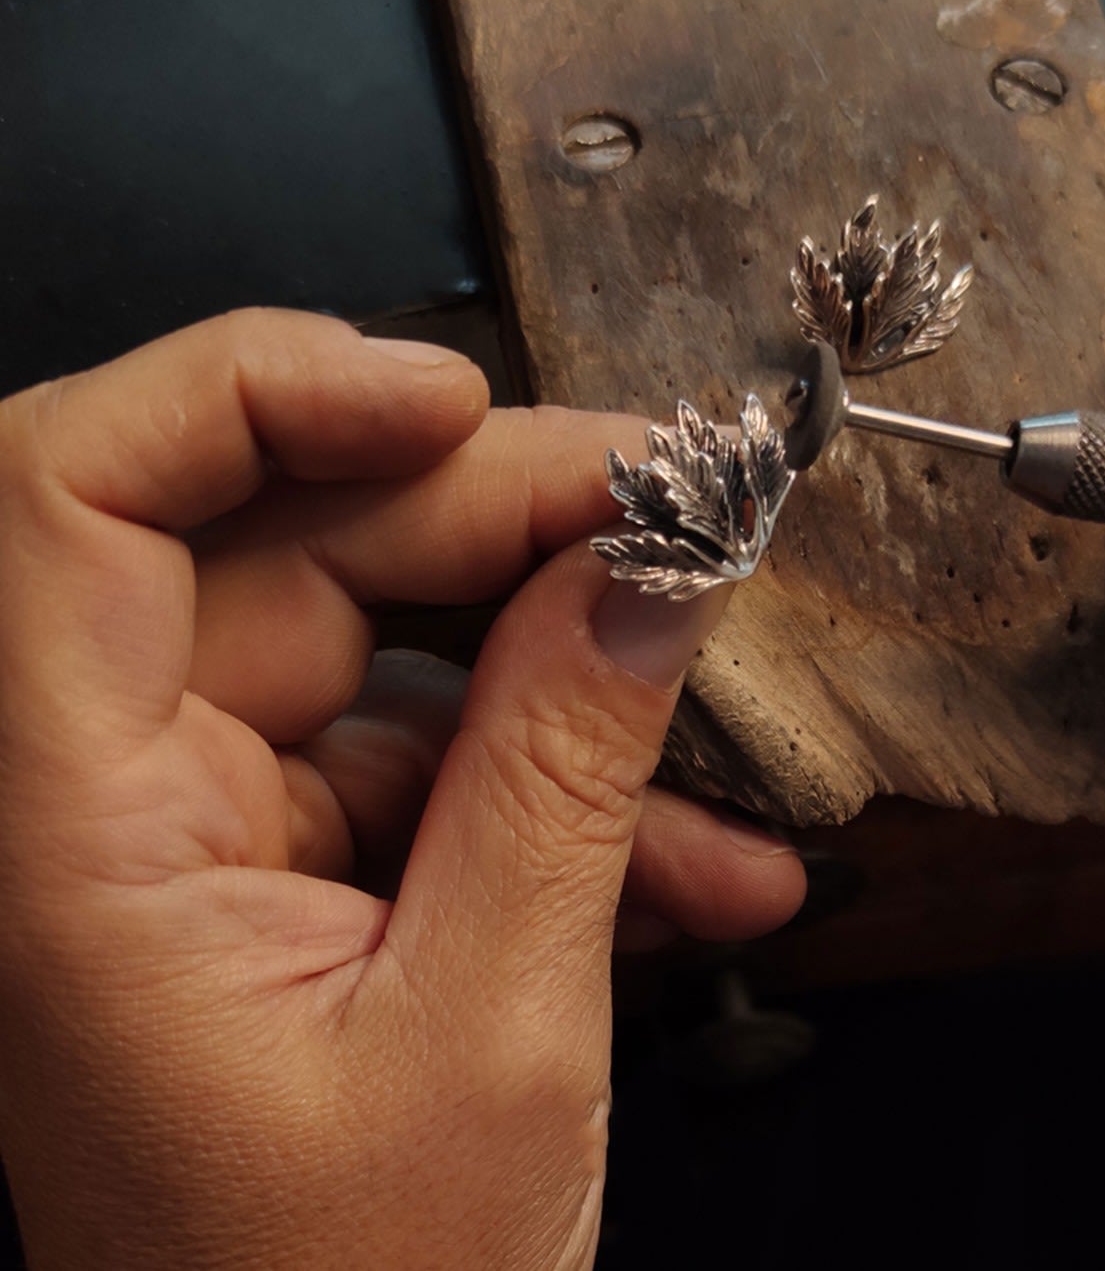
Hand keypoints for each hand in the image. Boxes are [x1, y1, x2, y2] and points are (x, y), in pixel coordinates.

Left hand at [0, 310, 803, 1268]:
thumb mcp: (493, 1033)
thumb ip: (571, 768)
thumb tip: (655, 566)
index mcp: (74, 836)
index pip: (79, 496)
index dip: (259, 390)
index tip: (452, 397)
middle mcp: (117, 801)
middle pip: (292, 542)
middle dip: (503, 511)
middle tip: (675, 507)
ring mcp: (216, 827)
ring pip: (389, 638)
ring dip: (566, 652)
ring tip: (711, 672)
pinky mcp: (305, 864)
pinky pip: (443, 756)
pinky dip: (574, 784)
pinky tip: (703, 858)